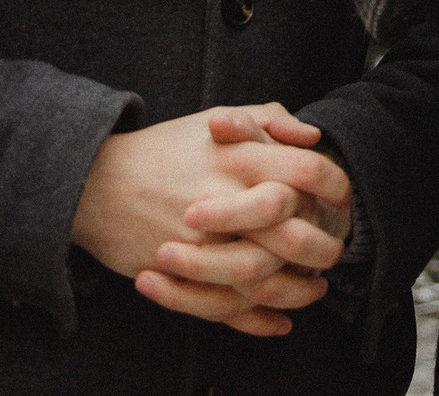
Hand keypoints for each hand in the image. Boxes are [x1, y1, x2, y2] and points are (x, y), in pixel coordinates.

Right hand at [71, 103, 349, 334]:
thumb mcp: (216, 118)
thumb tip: (313, 137)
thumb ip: (269, 120)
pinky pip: (228, 307)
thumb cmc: (165, 149)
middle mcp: (225, 200)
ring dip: (298, 290)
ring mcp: (201, 243)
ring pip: (265, 279)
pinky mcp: (180, 276)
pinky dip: (259, 320)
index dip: (335, 186)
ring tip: (314, 288)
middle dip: (324, 248)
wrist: (95, 183)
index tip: (343, 199)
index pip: (309, 171)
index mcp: (239, 157)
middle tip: (335, 253)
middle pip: (294, 234)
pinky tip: (281, 319)